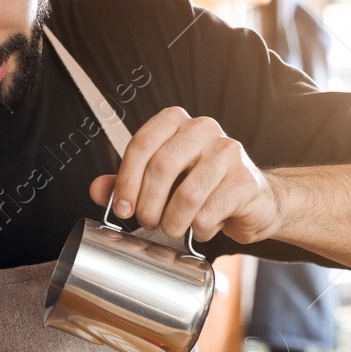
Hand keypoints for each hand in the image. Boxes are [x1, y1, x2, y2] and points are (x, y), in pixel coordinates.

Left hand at [89, 106, 281, 244]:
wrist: (252, 201)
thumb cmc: (202, 188)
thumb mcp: (160, 183)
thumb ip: (127, 182)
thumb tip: (97, 190)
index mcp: (176, 122)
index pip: (142, 143)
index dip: (126, 180)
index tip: (121, 208)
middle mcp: (203, 129)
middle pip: (162, 166)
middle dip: (148, 205)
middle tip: (147, 222)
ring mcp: (228, 152)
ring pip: (186, 195)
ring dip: (173, 222)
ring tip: (173, 228)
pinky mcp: (245, 180)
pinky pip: (209, 213)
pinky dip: (199, 229)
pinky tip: (202, 227)